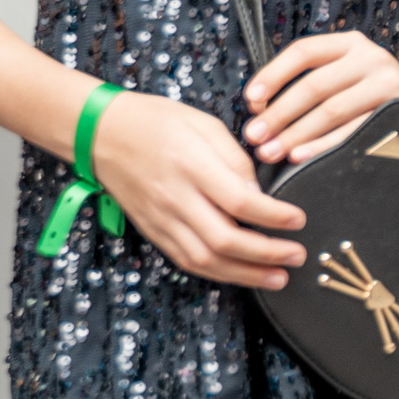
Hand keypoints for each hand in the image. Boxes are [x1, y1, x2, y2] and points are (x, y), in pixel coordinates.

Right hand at [90, 91, 306, 287]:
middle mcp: (175, 198)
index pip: (240, 202)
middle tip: (297, 256)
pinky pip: (186, 260)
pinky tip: (242, 274)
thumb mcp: (204, 124)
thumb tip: (259, 196)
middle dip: (267, 254)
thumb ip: (235, 160)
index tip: (299, 220)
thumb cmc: (157, 121)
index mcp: (192, 166)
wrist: (100, 133)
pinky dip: (217, 272)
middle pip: (224, 240)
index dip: (274, 217)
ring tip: (278, 278)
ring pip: (205, 260)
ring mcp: (161, 219)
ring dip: (245, 274)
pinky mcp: (153, 231)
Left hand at [242, 31, 398, 164]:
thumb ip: (313, 83)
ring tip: (270, 152)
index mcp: (351, 43)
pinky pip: (354, 131)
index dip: (272, 76)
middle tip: (254, 137)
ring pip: (331, 110)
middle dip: (279, 115)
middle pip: (313, 86)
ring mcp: (388, 82)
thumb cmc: (377, 96)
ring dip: (296, 134)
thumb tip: (259, 109)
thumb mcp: (349, 75)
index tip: (250, 102)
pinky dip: (324, 146)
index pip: (303, 52)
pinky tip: (302, 157)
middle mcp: (370, 57)